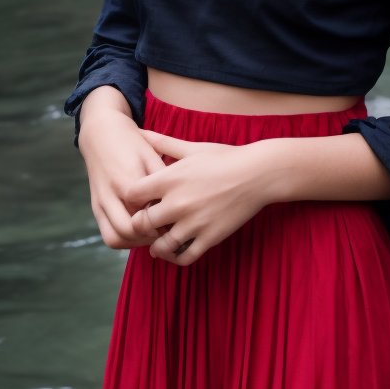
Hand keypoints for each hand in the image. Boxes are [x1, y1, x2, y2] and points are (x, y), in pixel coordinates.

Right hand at [78, 101, 168, 250]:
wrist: (101, 133)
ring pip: (115, 239)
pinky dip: (124, 239)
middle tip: (166, 231)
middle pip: (129, 231)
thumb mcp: (151, 154)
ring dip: (135, 242)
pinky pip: (108, 234)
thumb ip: (163, 178)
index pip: (146, 214)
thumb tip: (178, 203)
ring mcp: (100, 203)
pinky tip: (139, 231)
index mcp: (126, 181)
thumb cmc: (131, 142)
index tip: (178, 220)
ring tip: (152, 233)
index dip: (164, 222)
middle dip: (149, 236)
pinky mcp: (95, 207)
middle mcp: (109, 195)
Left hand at [123, 130, 271, 266]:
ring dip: (157, 246)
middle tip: (147, 224)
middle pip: (141, 223)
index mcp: (170, 179)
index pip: (131, 195)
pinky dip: (176, 257)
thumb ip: (163, 143)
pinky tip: (176, 250)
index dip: (131, 199)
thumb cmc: (224, 158)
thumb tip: (141, 131)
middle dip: (142, 224)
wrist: (258, 174)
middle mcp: (178, 202)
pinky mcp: (210, 238)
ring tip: (158, 243)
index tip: (139, 200)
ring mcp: (194, 223)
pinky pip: (184, 257)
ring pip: (161, 246)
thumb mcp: (192, 148)